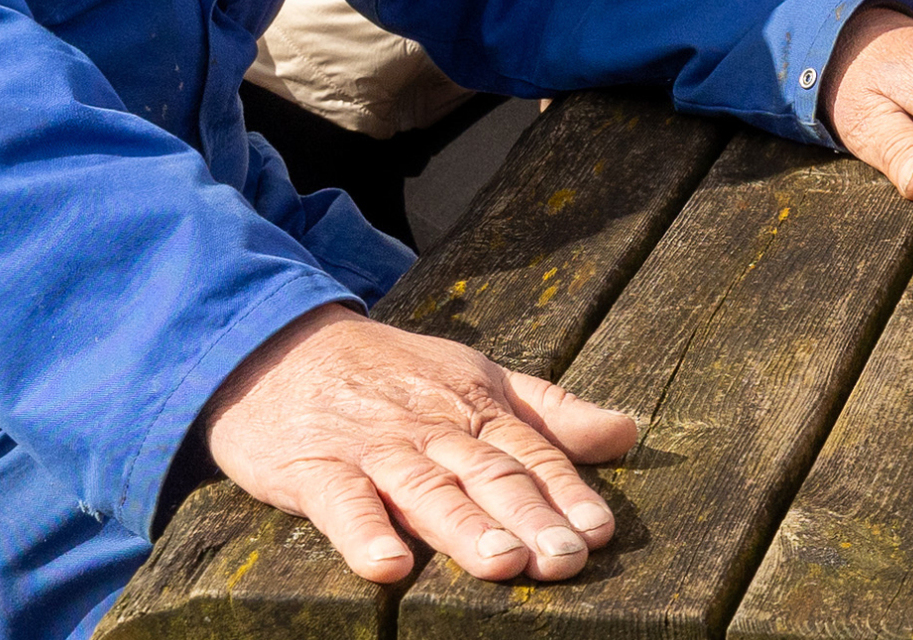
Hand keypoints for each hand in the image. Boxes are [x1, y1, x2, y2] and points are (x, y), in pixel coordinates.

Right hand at [201, 304, 639, 584]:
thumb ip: (552, 414)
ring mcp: (373, 448)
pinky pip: (340, 502)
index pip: (530, 454)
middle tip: (565, 559)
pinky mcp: (314, 468)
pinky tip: (388, 566)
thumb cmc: (394, 374)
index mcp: (475, 408)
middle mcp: (431, 428)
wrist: (284, 346)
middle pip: (487, 474)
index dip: (567, 493)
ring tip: (502, 563)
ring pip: (425, 489)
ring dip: (464, 527)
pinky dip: (363, 532)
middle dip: (530, 517)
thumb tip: (628, 432)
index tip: (600, 532)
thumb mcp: (480, 378)